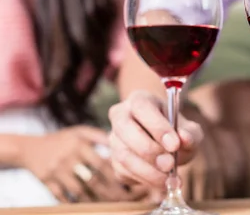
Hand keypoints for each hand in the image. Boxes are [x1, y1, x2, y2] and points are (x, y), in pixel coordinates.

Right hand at [20, 126, 143, 202]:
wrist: (29, 147)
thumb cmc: (62, 139)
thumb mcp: (80, 132)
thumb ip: (100, 136)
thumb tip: (122, 141)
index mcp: (80, 145)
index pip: (102, 163)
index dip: (117, 174)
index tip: (131, 182)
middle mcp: (68, 159)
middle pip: (93, 180)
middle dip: (111, 192)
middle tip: (126, 200)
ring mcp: (56, 172)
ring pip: (79, 191)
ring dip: (96, 200)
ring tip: (111, 206)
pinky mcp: (46, 182)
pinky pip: (62, 197)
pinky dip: (75, 203)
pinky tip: (89, 207)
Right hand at [108, 90, 203, 187]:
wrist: (166, 142)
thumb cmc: (177, 130)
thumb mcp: (189, 128)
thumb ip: (191, 133)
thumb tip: (184, 139)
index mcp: (139, 100)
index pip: (142, 108)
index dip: (157, 127)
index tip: (174, 145)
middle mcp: (121, 116)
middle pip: (126, 130)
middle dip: (149, 150)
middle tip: (170, 164)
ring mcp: (114, 139)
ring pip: (123, 155)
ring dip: (147, 170)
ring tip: (169, 179)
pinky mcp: (114, 160)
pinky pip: (124, 172)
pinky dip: (144, 180)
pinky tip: (161, 182)